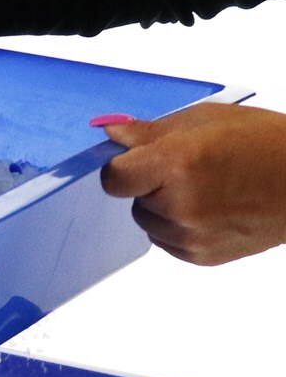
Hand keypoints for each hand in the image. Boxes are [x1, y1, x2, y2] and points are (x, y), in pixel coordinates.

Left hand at [101, 103, 285, 265]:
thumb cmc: (265, 144)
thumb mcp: (207, 120)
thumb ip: (151, 132)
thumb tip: (111, 135)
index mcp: (178, 164)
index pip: (114, 178)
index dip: (123, 167)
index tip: (138, 160)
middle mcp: (180, 205)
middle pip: (131, 199)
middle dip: (150, 184)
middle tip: (190, 169)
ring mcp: (190, 235)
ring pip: (147, 222)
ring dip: (163, 206)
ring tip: (204, 188)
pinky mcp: (199, 256)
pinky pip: (165, 240)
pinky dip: (177, 226)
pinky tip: (210, 208)